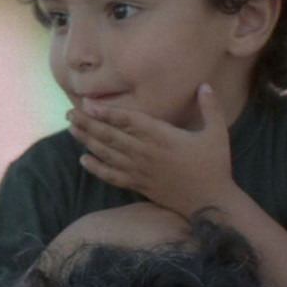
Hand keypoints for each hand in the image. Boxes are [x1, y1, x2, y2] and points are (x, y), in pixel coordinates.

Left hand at [67, 84, 238, 214]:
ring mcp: (141, 171)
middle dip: (88, 124)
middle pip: (111, 136)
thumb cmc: (215, 165)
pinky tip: (83, 160)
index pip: (129, 121)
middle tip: (69, 113)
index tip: (88, 104)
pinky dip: (96, 168)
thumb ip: (210, 108)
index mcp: (162, 137)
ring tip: (71, 129)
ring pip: (108, 154)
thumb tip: (205, 85)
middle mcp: (146, 153)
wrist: (210, 202)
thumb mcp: (217, 133)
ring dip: (87, 141)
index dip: (107, 112)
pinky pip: (113, 176)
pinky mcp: (140, 185)